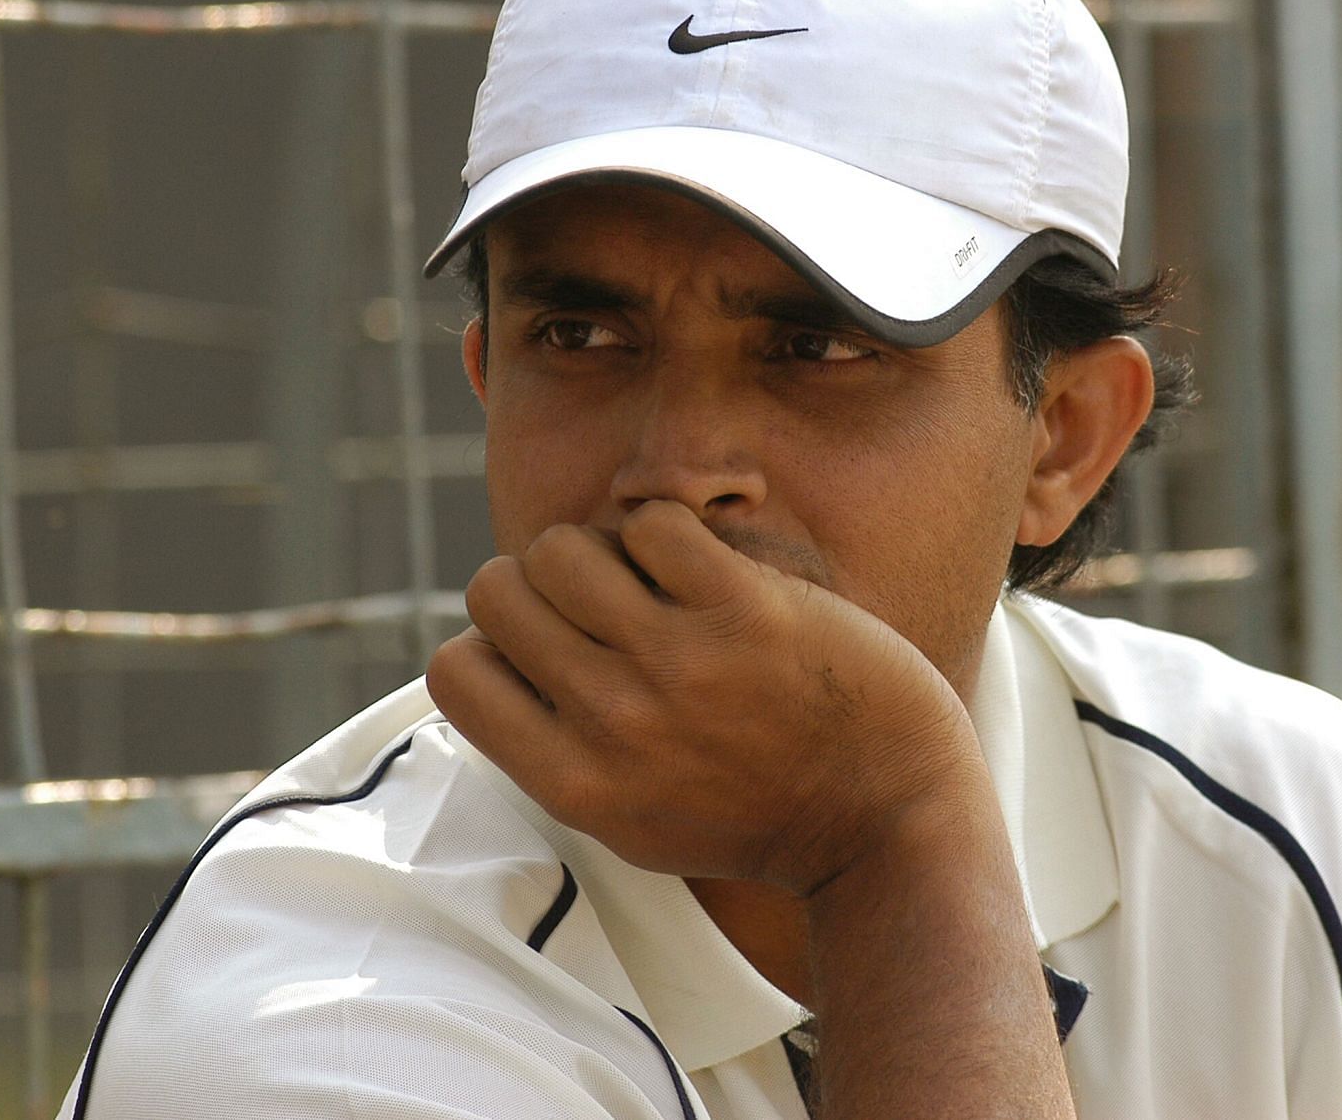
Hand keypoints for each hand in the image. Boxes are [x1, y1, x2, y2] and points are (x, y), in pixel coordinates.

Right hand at [424, 500, 991, 898]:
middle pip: (497, 591)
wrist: (888, 820)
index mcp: (574, 785)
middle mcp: (613, 725)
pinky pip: (654, 523)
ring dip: (598, 548)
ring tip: (647, 578)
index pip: (453, 672)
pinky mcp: (744, 610)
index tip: (545, 650)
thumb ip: (557, 749)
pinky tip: (703, 568)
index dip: (491, 644)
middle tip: (597, 601)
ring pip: (562, 547)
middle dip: (537, 583)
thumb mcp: (631, 818)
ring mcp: (678, 664)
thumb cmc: (757, 814)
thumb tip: (490, 652)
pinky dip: (670, 531)